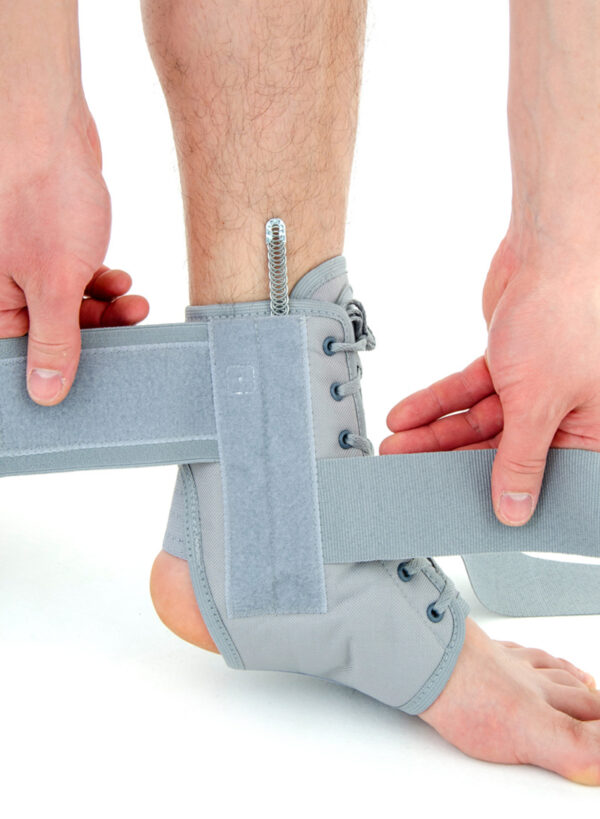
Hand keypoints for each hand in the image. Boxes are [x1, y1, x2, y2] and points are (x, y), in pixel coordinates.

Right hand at [0, 108, 147, 404]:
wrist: (45, 122)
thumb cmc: (39, 195)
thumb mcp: (54, 282)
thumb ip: (53, 340)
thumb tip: (45, 393)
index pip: (25, 352)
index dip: (62, 362)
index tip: (99, 367)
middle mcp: (1, 281)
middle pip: (50, 328)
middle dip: (95, 328)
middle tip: (130, 322)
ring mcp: (22, 259)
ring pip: (66, 302)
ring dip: (103, 305)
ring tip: (130, 297)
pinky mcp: (45, 239)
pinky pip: (73, 275)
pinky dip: (98, 279)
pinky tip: (119, 276)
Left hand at [381, 238, 599, 525]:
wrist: (550, 251)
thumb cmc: (564, 319)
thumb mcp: (539, 403)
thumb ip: (521, 460)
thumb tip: (516, 511)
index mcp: (590, 431)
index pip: (544, 479)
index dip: (502, 495)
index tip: (459, 509)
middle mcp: (565, 413)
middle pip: (500, 451)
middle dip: (450, 461)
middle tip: (409, 475)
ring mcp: (534, 388)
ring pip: (478, 421)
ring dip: (434, 433)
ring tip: (396, 446)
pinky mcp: (509, 365)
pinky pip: (468, 391)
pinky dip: (437, 401)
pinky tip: (404, 416)